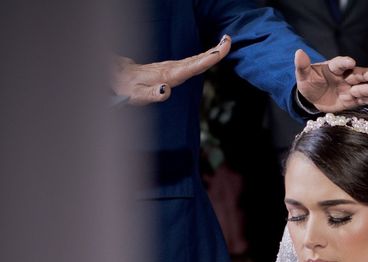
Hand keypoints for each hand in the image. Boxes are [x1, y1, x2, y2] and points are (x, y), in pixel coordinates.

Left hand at [111, 35, 230, 105]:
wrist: (119, 76)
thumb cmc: (128, 88)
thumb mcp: (137, 95)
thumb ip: (152, 94)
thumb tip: (166, 90)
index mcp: (168, 75)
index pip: (192, 67)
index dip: (208, 59)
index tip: (221, 50)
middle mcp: (172, 69)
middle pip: (197, 60)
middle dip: (214, 51)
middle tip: (229, 41)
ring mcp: (173, 67)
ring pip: (196, 59)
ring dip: (212, 53)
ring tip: (226, 44)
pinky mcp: (173, 69)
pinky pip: (192, 62)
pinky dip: (204, 57)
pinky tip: (211, 55)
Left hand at [295, 51, 367, 111]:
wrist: (311, 99)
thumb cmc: (308, 84)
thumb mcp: (303, 76)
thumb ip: (302, 66)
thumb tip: (299, 52)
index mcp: (333, 68)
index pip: (340, 64)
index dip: (345, 63)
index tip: (351, 62)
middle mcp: (344, 77)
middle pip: (356, 75)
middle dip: (364, 75)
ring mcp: (349, 89)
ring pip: (361, 88)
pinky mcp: (351, 100)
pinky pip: (362, 100)